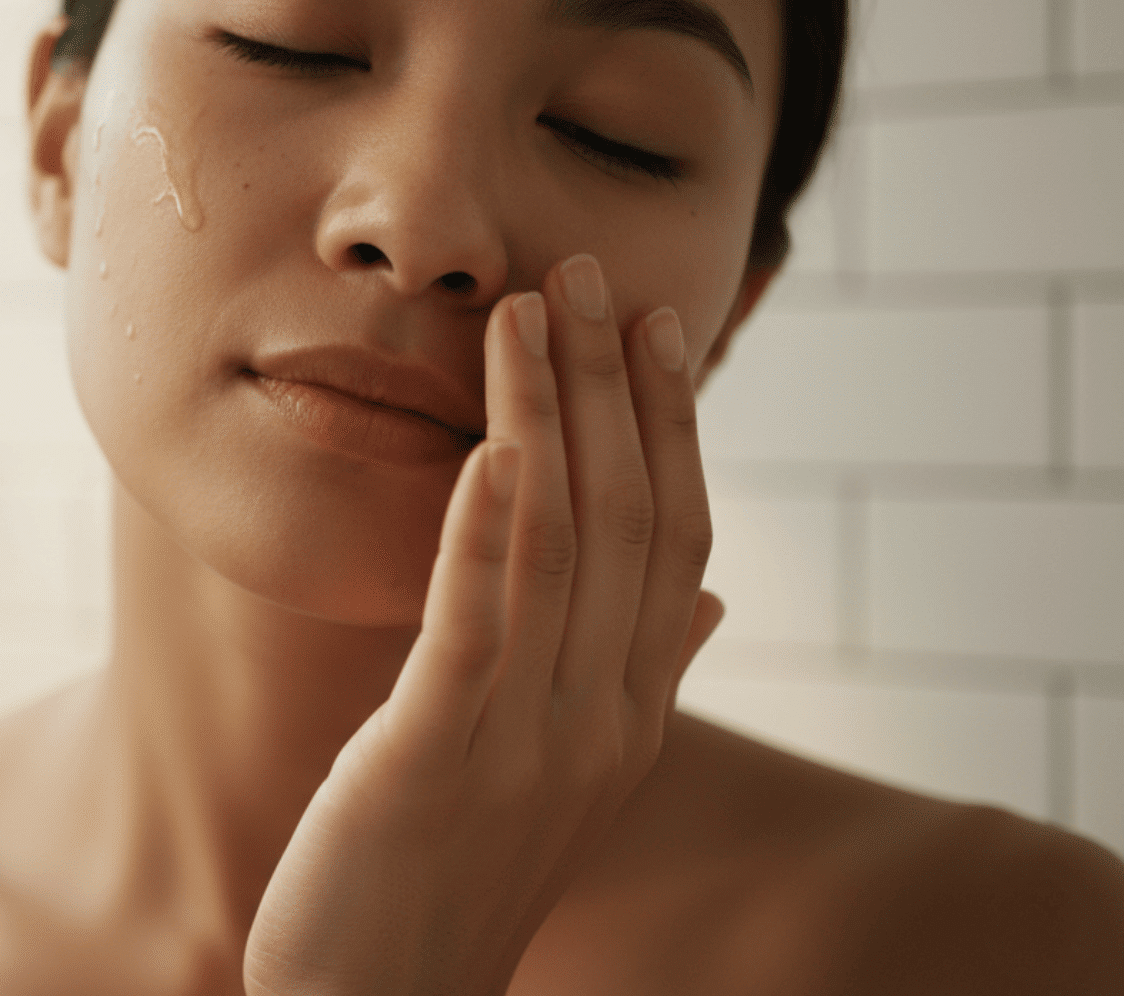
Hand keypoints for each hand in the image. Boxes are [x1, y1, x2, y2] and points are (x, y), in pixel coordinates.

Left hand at [243, 254, 726, 995]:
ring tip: (531, 316)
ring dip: (549, 419)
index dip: (672, 425)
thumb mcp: (559, 769)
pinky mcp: (435, 756)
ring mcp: (528, 740)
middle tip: (590, 272)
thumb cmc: (454, 873)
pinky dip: (487, 526)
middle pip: (632, 521)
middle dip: (615, 389)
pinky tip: (490, 445)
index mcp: (630, 712)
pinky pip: (476, 624)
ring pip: (561, 547)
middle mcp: (601, 719)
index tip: (655, 324)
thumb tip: (711, 599)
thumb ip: (634, 673)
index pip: (679, 540)